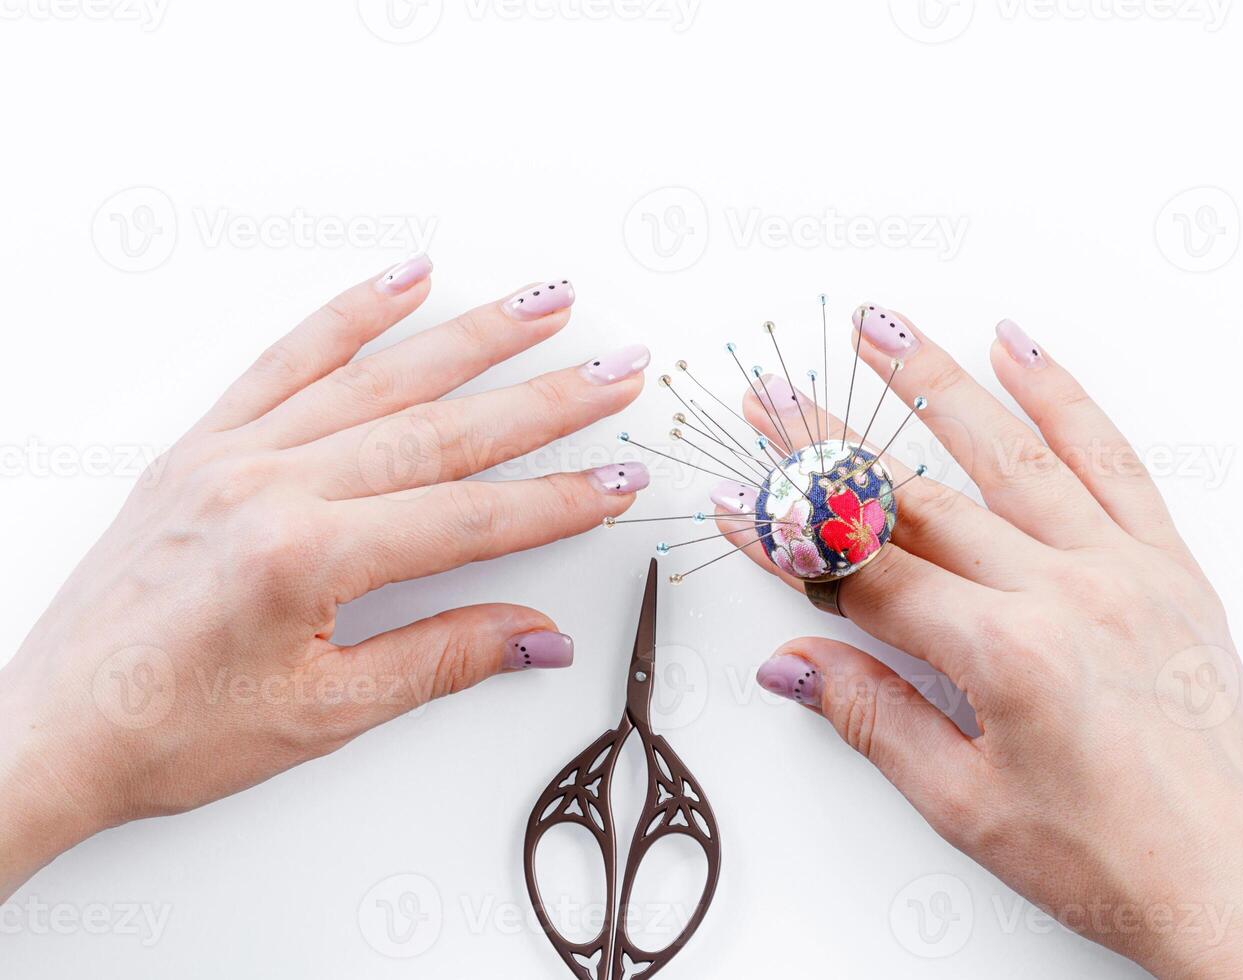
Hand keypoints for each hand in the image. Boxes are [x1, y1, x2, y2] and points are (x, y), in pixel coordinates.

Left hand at [0, 258, 650, 899]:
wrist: (49, 730)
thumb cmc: (167, 732)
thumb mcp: (323, 713)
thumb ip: (441, 661)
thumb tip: (537, 638)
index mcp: (302, 558)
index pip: (468, 518)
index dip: (558, 501)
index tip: (620, 482)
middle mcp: (269, 486)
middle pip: (440, 430)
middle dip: (544, 400)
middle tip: (616, 371)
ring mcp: (233, 454)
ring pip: (376, 377)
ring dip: (470, 337)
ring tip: (542, 305)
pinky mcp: (203, 444)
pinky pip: (286, 358)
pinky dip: (349, 314)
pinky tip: (403, 279)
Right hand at [712, 307, 1242, 978]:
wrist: (1233, 884)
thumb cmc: (1109, 861)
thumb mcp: (966, 806)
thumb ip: (873, 718)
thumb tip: (792, 663)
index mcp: (1007, 656)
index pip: (866, 573)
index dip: (791, 537)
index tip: (739, 501)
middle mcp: (1067, 593)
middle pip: (921, 499)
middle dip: (831, 446)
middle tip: (776, 395)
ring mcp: (1124, 569)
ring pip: (1011, 451)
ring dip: (935, 383)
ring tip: (880, 330)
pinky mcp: (1170, 567)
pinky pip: (1112, 460)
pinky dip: (1063, 398)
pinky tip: (1019, 350)